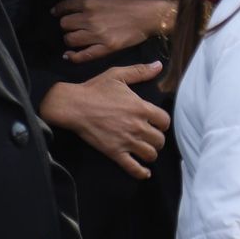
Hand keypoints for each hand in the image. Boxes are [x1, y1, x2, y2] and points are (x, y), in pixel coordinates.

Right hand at [39, 62, 170, 178]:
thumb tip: (158, 65)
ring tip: (146, 150)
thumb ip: (140, 71)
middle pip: (159, 140)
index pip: (164, 121)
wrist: (75, 105)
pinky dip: (142, 172)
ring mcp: (127, 141)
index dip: (162, 123)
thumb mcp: (118, 75)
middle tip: (151, 138)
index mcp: (141, 108)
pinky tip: (145, 172)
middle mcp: (137, 126)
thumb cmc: (95, 89)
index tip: (157, 123)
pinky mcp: (115, 152)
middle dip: (157, 139)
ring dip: (150, 154)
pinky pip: (133, 168)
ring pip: (150, 155)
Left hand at [53, 0, 174, 62]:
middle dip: (66, 25)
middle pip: (64, 24)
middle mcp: (89, 17)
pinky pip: (83, 55)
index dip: (58, 11)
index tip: (56, 13)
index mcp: (88, 1)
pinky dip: (73, 56)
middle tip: (71, 26)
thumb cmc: (127, 0)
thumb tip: (70, 4)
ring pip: (69, 39)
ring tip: (74, 38)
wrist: (148, 14)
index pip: (64, 7)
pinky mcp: (106, 47)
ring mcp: (97, 34)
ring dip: (69, 39)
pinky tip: (69, 55)